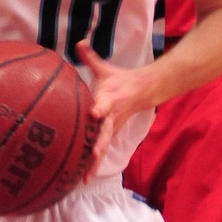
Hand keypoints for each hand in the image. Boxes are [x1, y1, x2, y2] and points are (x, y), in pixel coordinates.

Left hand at [74, 43, 150, 174]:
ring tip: (85, 179)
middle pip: (104, 134)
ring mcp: (111, 130)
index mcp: (108, 100)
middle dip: (97, 146)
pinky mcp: (109, 137)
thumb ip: (90, 57)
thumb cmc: (119, 80)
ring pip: (102, 148)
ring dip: (94, 163)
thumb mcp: (105, 68)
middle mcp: (110, 118)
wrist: (142, 92)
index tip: (94, 113)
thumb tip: (78, 41)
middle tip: (91, 156)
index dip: (99, 108)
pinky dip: (93, 166)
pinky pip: (100, 153)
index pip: (104, 105)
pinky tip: (83, 180)